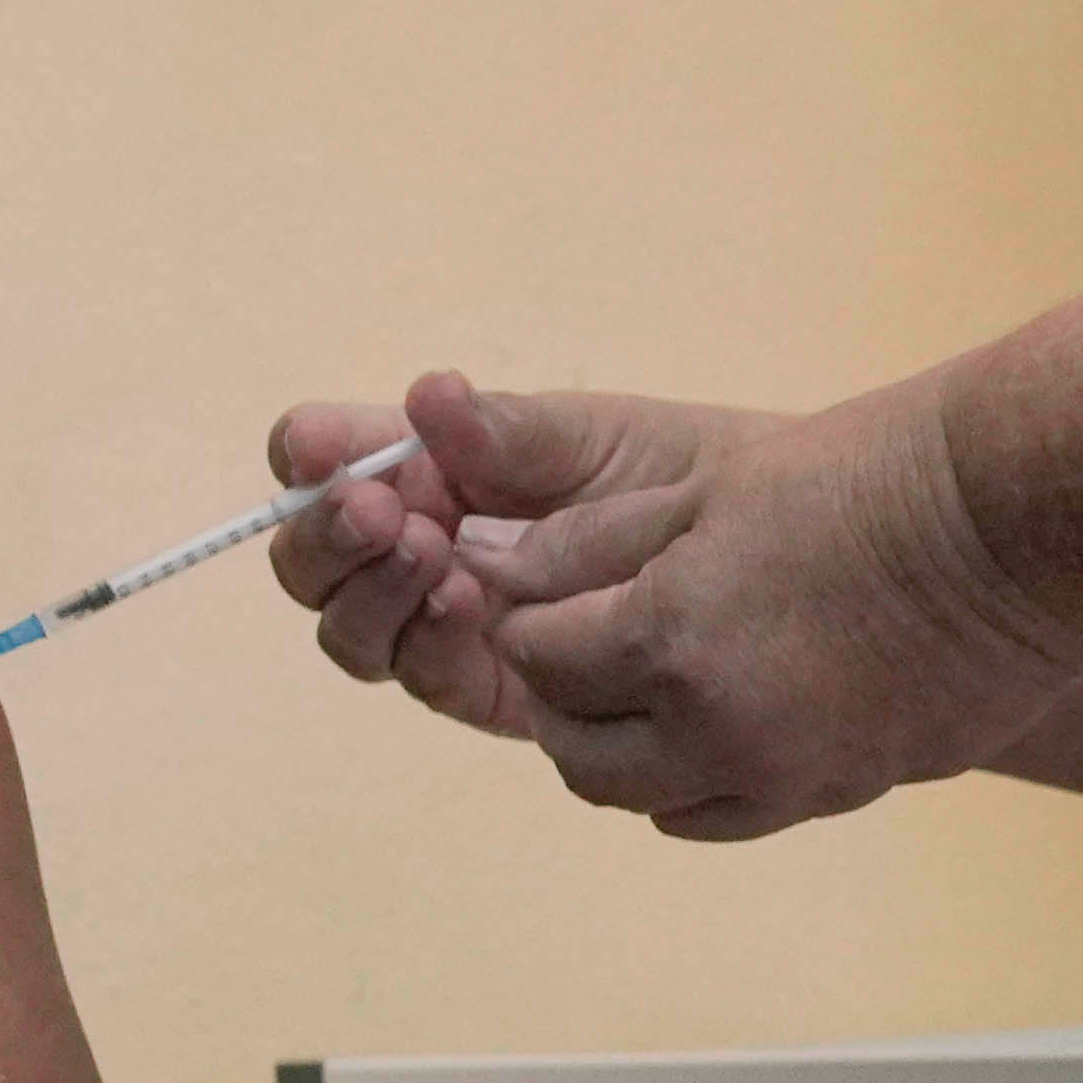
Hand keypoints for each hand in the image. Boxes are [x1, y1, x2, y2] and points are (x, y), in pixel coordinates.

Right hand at [253, 374, 742, 737]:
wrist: (776, 558)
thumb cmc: (683, 477)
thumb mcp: (595, 438)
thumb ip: (507, 431)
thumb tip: (427, 395)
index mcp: (428, 470)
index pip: (328, 460)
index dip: (306, 455)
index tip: (315, 446)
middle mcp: (416, 548)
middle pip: (314, 561)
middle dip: (327, 534)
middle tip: (375, 508)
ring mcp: (440, 623)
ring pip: (351, 628)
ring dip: (370, 590)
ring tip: (430, 550)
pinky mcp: (483, 687)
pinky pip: (421, 674)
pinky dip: (425, 637)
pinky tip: (466, 601)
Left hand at [450, 382, 1082, 840]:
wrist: (1018, 527)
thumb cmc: (862, 481)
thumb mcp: (701, 487)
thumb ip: (586, 545)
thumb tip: (491, 567)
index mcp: (670, 639)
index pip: (539, 659)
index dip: (529, 622)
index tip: (542, 594)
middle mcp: (719, 730)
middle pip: (577, 751)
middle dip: (558, 699)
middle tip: (572, 650)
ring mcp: (787, 774)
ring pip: (644, 799)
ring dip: (619, 752)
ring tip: (637, 690)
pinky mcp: (846, 792)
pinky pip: (729, 816)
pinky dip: (695, 784)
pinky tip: (707, 728)